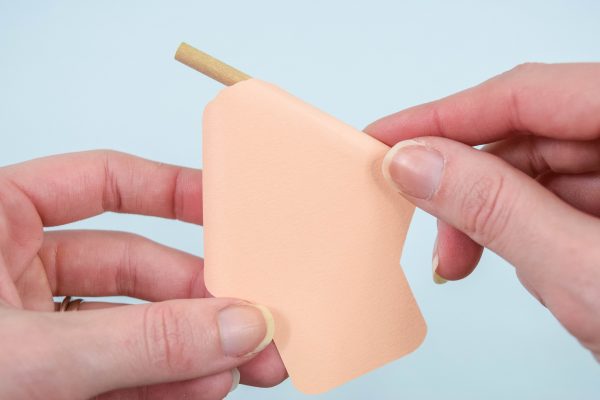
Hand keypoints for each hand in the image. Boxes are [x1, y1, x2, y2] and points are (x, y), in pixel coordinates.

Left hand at [0, 151, 286, 398]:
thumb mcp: (29, 352)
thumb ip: (135, 340)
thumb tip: (228, 327)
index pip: (104, 182)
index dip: (172, 191)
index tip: (229, 208)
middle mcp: (18, 268)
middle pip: (137, 265)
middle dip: (200, 297)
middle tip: (252, 313)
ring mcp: (35, 328)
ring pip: (136, 324)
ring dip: (194, 345)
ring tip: (245, 358)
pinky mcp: (50, 378)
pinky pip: (121, 372)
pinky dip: (166, 380)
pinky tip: (205, 384)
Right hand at [366, 63, 599, 360]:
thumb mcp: (587, 273)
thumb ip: (495, 208)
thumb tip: (417, 164)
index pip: (529, 95)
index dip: (445, 116)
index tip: (387, 138)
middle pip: (531, 133)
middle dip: (466, 181)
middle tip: (423, 219)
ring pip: (539, 169)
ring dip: (491, 213)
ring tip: (467, 257)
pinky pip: (560, 200)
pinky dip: (525, 231)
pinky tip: (524, 262)